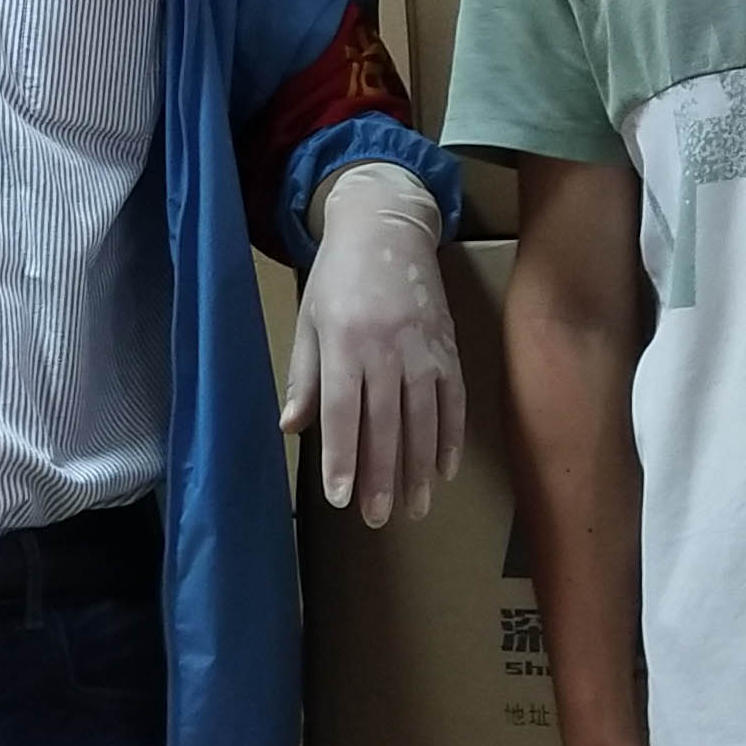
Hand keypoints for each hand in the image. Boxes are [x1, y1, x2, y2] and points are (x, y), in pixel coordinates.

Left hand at [281, 164, 464, 526]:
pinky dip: (452, 438)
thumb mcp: (309, 321)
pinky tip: (445, 471)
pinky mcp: (449, 347)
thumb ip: (304, 376)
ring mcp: (424, 348)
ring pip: (424, 420)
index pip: (342, 412)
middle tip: (379, 519)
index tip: (341, 498)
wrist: (387, 226)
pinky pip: (455, 400)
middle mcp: (387, 347)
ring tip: (415, 509)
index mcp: (345, 341)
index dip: (342, 457)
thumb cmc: (338, 276)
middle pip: (386, 424)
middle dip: (382, 477)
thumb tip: (290, 428)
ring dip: (419, 469)